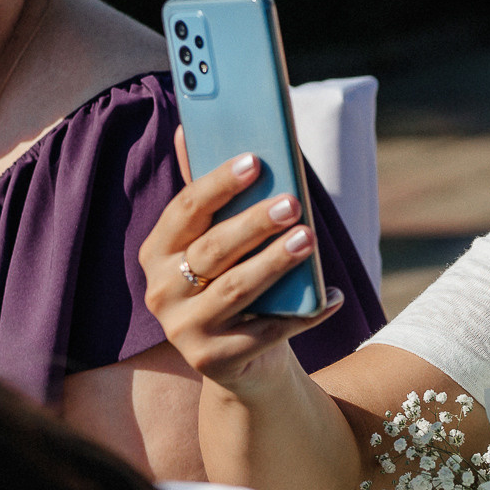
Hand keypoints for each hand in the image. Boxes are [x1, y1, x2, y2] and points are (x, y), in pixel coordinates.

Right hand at [142, 148, 344, 393]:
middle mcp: (161, 291)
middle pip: (213, 249)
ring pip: (236, 289)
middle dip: (254, 224)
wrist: (242, 362)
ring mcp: (184, 330)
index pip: (185, 209)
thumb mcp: (216, 243)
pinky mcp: (213, 361)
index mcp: (157, 252)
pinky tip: (332, 296)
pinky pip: (267, 332)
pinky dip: (304, 315)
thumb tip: (187, 127)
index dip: (219, 183)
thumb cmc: (232, 285)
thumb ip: (206, 196)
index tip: (254, 160)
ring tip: (308, 239)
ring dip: (275, 263)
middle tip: (293, 203)